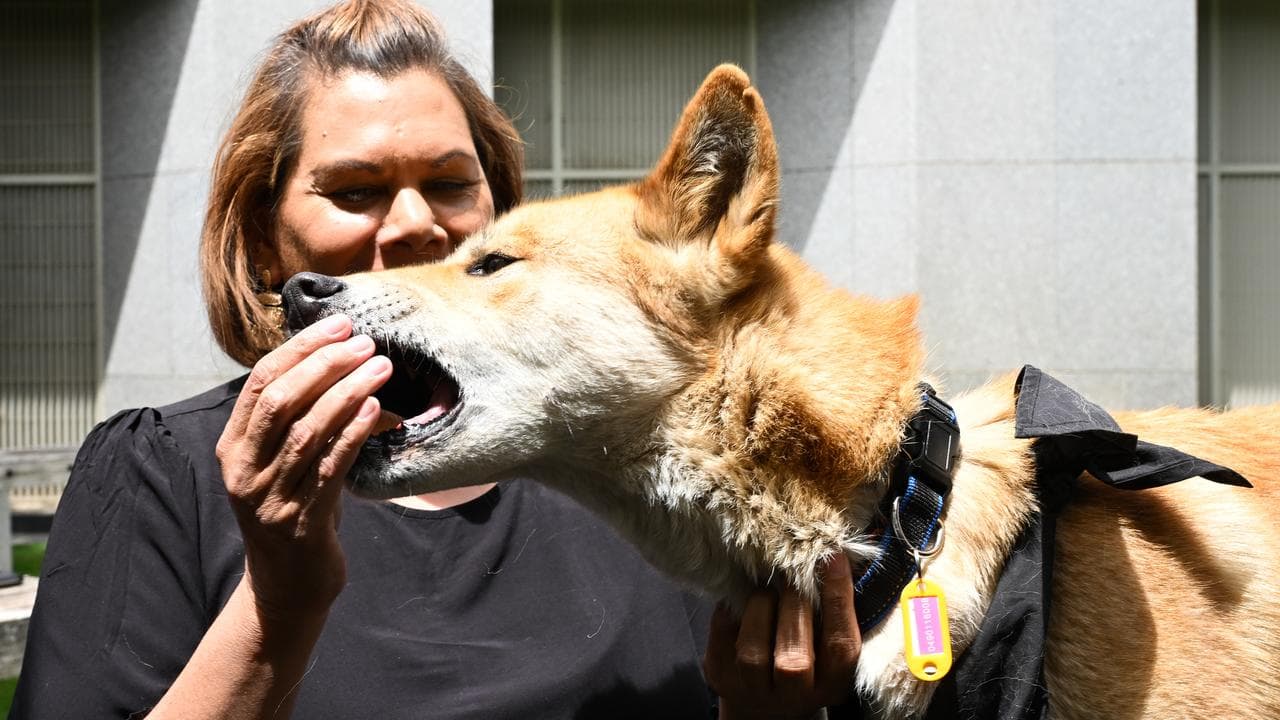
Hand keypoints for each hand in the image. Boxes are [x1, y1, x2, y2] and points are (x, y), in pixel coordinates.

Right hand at [215, 314, 390, 621]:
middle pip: (281, 401)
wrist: (289, 585)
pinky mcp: (302, 521)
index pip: (261, 382)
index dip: (300, 348)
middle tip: (364, 342)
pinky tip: (375, 409)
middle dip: (324, 364)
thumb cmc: (295, 509)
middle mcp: (244, 470)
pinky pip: (329, 467)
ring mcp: (271, 497)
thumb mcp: (283, 461)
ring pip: (307, 431)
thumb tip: (340, 360)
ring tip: (380, 367)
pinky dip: (353, 433)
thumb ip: (297, 418)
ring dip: (347, 392)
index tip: (338, 325)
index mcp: (234, 447)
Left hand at [704, 554, 859, 718]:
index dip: (837, 599)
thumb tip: (830, 557)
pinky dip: (731, 607)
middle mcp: (794, 696)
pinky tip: (741, 593)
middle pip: (794, 656)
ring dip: (761, 606)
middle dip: (794, 602)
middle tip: (793, 568)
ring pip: (753, 651)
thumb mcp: (826, 650)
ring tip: (767, 586)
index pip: (840, 645)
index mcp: (832, 686)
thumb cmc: (804, 660)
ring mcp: (753, 690)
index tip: (833, 558)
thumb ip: (829, 615)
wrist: (763, 703)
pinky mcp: (721, 676)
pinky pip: (723, 634)